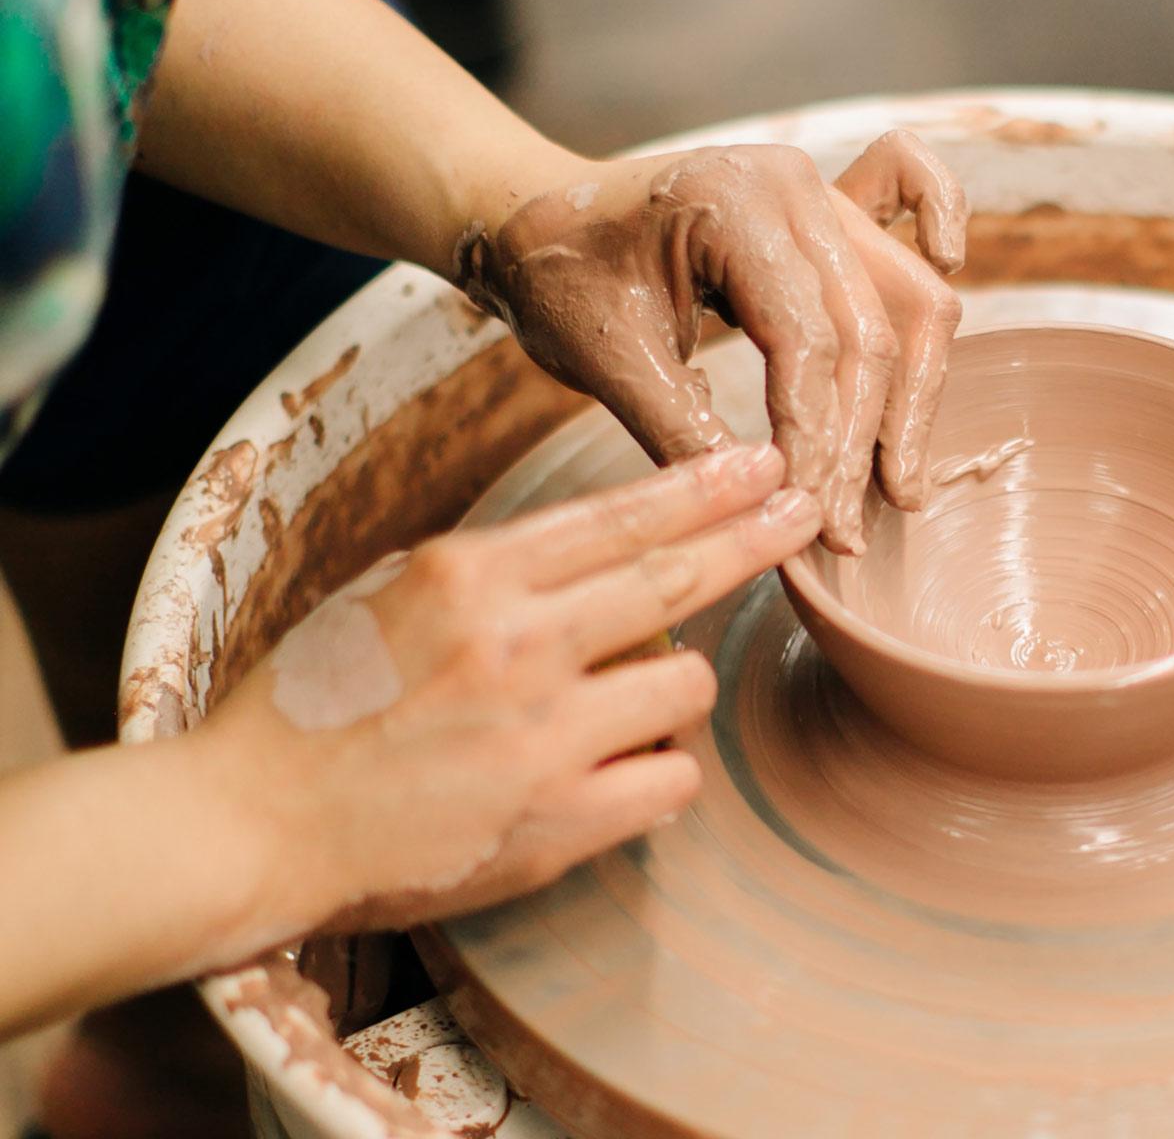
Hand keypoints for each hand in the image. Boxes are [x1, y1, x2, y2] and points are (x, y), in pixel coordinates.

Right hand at [201, 444, 816, 933]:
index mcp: (469, 575)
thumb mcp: (387, 596)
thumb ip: (492, 572)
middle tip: (803, 513)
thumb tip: (592, 555)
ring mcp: (544, 735)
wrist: (251, 827)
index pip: (619, 515)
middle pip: (676, 576)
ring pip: (686, 682)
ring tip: (615, 710)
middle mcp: (516, 644)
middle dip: (754, 538)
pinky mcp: (560, 821)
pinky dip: (655, 773)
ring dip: (671, 689)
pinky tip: (611, 775)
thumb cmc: (311, 706)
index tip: (761, 466)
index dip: (705, 488)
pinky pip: (674, 781)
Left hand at [454, 131, 967, 554]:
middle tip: (848, 530)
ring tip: (900, 483)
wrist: (530, 217)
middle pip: (875, 325)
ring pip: (909, 291)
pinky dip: (942, 218)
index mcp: (734, 202)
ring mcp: (816, 186)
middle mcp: (793, 184)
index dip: (820, 440)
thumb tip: (763, 511)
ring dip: (915, 390)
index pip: (811, 340)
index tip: (812, 520)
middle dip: (867, 438)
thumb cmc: (557, 277)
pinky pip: (906, 188)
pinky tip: (951, 264)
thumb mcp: (607, 360)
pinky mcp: (822, 201)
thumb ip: (684, 431)